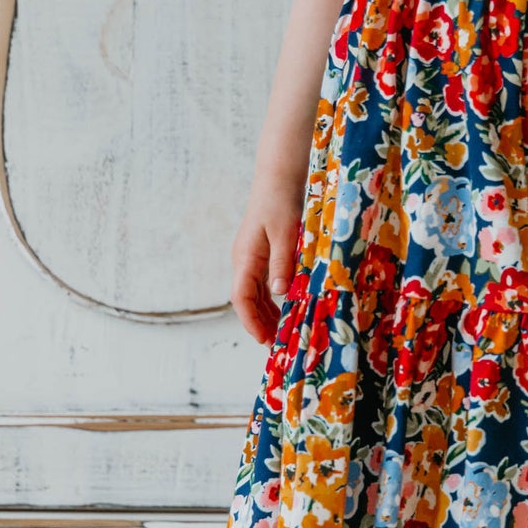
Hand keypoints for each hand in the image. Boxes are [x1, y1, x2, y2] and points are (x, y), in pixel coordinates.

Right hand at [230, 180, 303, 345]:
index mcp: (246, 259)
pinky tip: (284, 310)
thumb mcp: (285, 234)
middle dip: (259, 325)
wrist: (277, 180)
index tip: (264, 340)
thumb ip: (282, 264)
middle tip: (277, 347)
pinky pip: (261, 285)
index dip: (251, 322)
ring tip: (281, 334)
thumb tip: (280, 294)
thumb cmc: (280, 203)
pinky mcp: (259, 255)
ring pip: (254, 295)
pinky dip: (270, 301)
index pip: (241, 299)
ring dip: (265, 315)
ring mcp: (250, 259)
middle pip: (246, 302)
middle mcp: (244, 262)